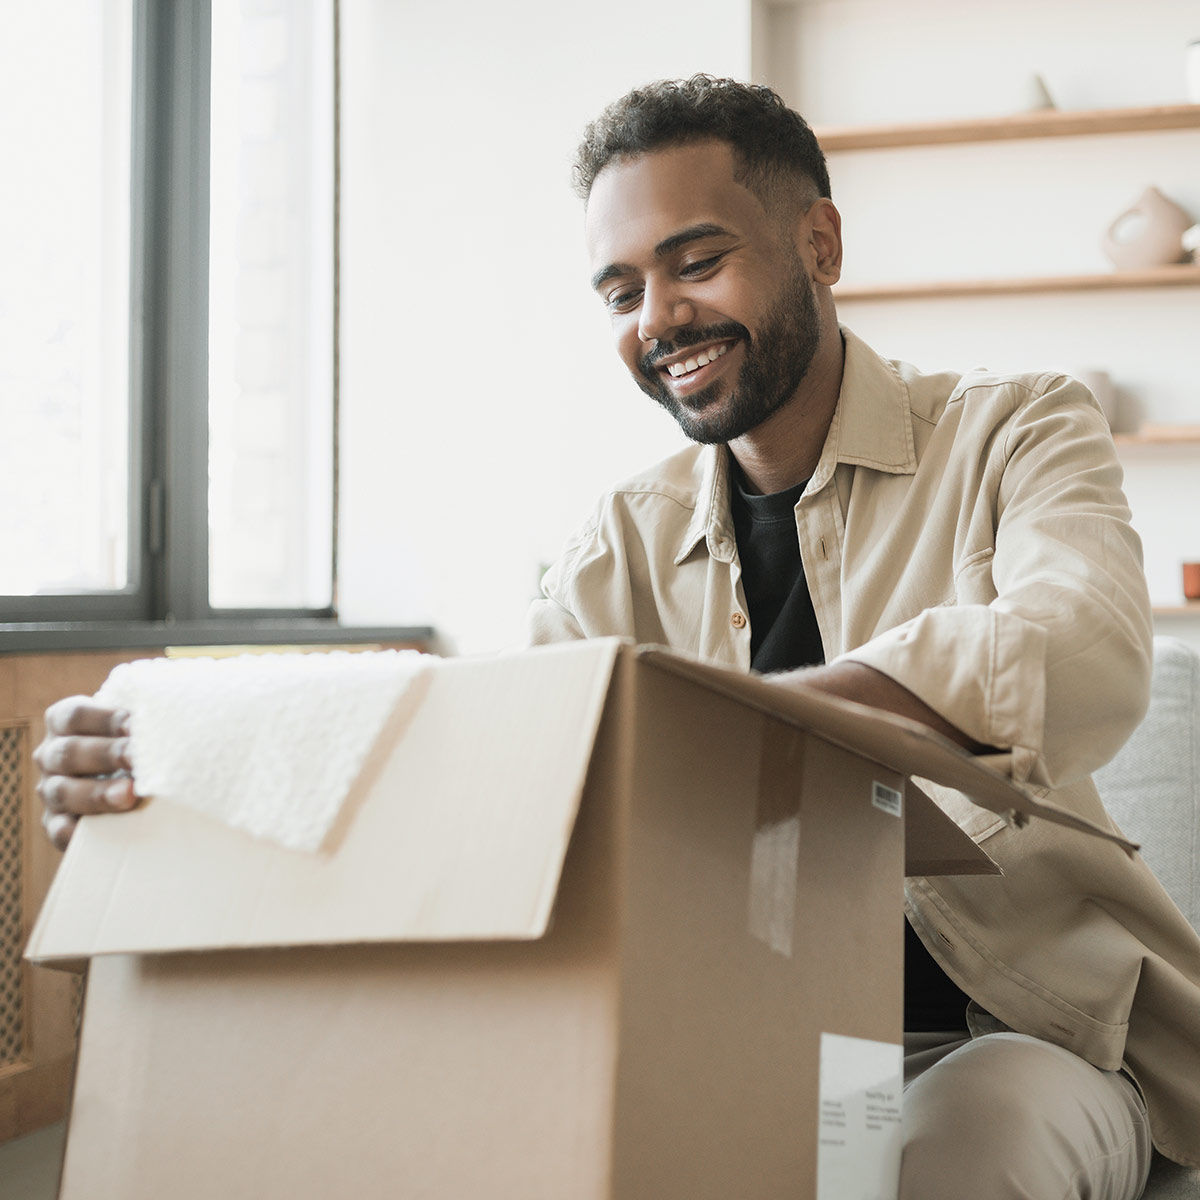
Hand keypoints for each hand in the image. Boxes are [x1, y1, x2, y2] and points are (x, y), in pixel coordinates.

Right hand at [34, 697, 138, 850]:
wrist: (137, 777)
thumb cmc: (142, 738)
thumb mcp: (139, 723)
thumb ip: (148, 716)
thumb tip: (179, 709)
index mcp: (65, 722)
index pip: (74, 716)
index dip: (105, 720)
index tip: (137, 726)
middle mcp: (52, 754)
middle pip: (69, 752)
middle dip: (107, 755)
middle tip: (138, 759)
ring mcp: (52, 790)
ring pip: (63, 791)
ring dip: (97, 794)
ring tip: (130, 795)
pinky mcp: (58, 823)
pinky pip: (60, 830)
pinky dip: (77, 832)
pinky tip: (103, 830)